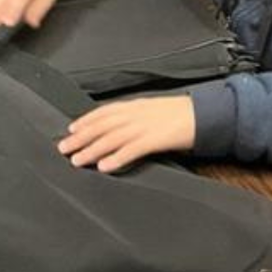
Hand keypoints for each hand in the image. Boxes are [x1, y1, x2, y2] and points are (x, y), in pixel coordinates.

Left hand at [58, 96, 194, 172]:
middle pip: (103, 125)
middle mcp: (137, 114)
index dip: (86, 120)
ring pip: (112, 138)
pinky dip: (116, 158)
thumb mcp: (156, 110)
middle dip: (82, 137)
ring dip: (92, 149)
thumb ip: (138, 116)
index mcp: (137, 105)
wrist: (207, 115)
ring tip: (77, 160)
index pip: (105, 112)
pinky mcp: (156, 140)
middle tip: (64, 147)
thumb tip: (120, 126)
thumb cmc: (183, 114)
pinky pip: (132, 150)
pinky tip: (104, 166)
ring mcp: (146, 126)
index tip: (71, 129)